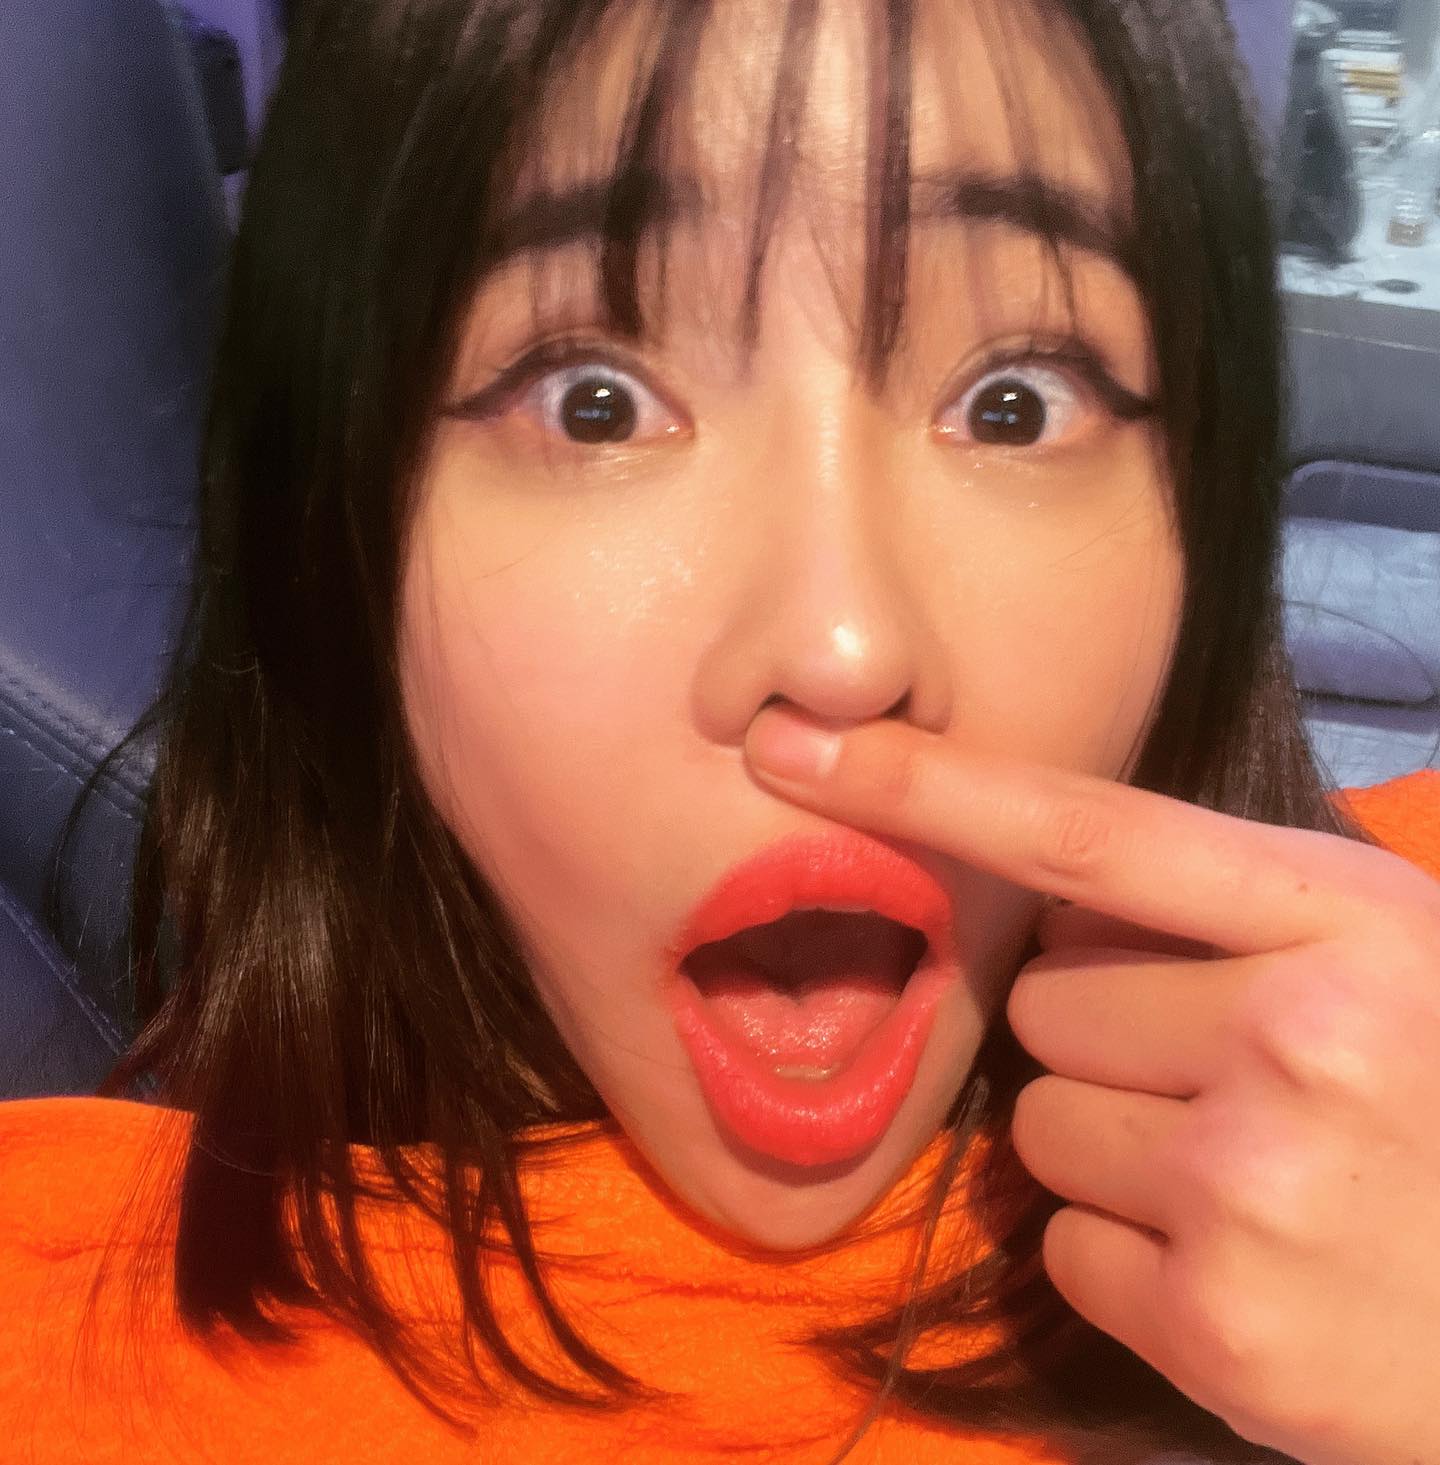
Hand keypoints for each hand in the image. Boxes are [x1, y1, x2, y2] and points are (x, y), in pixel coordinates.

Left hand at [744, 706, 1439, 1464]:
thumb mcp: (1393, 960)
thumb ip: (1229, 909)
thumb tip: (1048, 899)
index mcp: (1346, 919)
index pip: (1084, 830)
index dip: (920, 783)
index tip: (791, 743)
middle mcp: (1294, 1035)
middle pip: (1046, 1000)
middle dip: (1107, 1038)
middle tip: (1234, 1085)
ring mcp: (1249, 1186)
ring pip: (1041, 1126)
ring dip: (1113, 1150)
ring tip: (1248, 1178)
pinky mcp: (1218, 1327)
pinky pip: (1063, 1248)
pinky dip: (1126, 1260)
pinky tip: (1240, 1270)